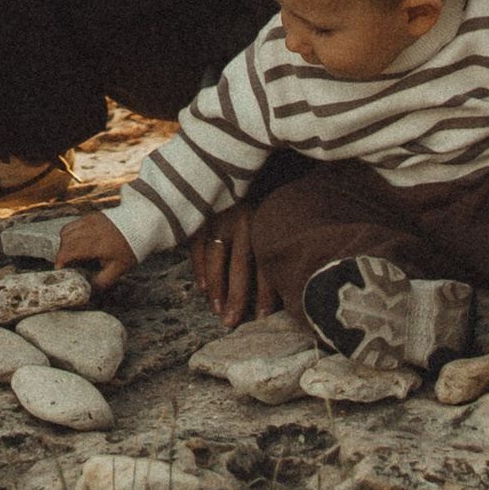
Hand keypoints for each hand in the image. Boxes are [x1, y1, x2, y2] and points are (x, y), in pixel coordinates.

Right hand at [55, 212, 136, 289]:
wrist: (141, 226)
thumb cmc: (129, 250)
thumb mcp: (118, 271)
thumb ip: (100, 283)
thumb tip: (86, 292)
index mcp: (97, 244)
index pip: (69, 250)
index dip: (60, 261)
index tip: (60, 269)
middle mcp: (91, 229)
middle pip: (65, 242)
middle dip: (63, 254)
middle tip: (70, 264)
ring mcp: (90, 220)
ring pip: (66, 231)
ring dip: (65, 243)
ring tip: (75, 253)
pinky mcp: (91, 215)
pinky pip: (73, 224)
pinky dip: (71, 234)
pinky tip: (80, 242)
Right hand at [189, 203, 279, 327]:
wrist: (239, 167)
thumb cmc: (266, 197)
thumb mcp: (277, 213)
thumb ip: (280, 242)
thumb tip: (291, 283)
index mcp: (266, 220)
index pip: (266, 262)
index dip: (264, 292)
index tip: (261, 317)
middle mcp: (244, 218)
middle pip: (240, 264)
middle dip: (236, 296)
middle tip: (231, 323)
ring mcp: (220, 215)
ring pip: (216, 256)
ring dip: (216, 286)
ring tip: (217, 310)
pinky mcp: (201, 213)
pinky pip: (197, 244)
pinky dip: (199, 266)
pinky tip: (202, 288)